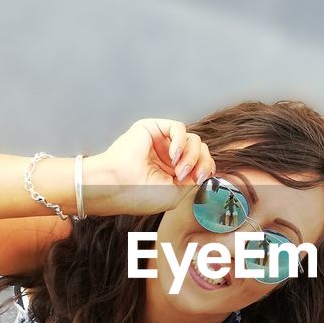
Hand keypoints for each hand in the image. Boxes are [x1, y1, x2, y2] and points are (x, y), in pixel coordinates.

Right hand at [83, 118, 216, 217]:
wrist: (116, 185)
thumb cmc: (139, 194)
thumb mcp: (174, 195)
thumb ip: (192, 180)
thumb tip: (204, 170)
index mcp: (173, 173)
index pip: (201, 164)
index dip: (207, 169)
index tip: (201, 180)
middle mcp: (169, 156)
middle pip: (201, 150)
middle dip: (201, 163)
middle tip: (192, 176)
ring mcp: (162, 142)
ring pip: (193, 140)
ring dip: (191, 156)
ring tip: (179, 169)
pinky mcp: (153, 128)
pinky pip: (178, 128)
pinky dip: (181, 142)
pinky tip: (174, 155)